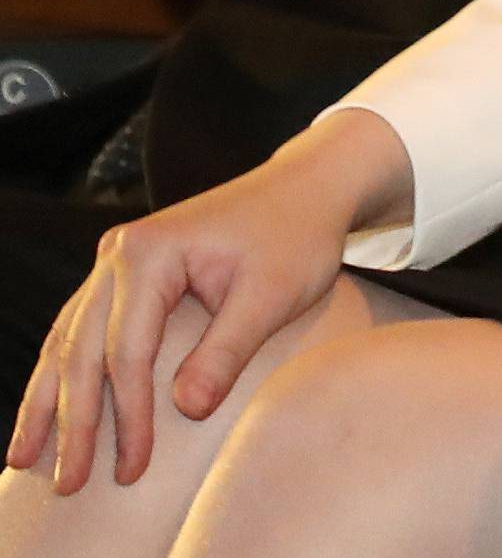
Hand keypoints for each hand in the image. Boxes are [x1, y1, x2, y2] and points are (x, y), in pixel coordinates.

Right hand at [6, 109, 410, 492]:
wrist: (305, 188)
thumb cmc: (295, 236)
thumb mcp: (272, 295)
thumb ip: (226, 351)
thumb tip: (184, 410)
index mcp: (151, 251)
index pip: (127, 350)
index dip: (128, 415)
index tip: (133, 468)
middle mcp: (121, 252)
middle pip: (84, 347)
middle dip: (74, 422)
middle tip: (68, 483)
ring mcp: (119, 258)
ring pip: (69, 337)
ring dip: (49, 399)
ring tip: (25, 458)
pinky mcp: (127, 270)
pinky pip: (83, 325)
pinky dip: (64, 369)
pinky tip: (48, 407)